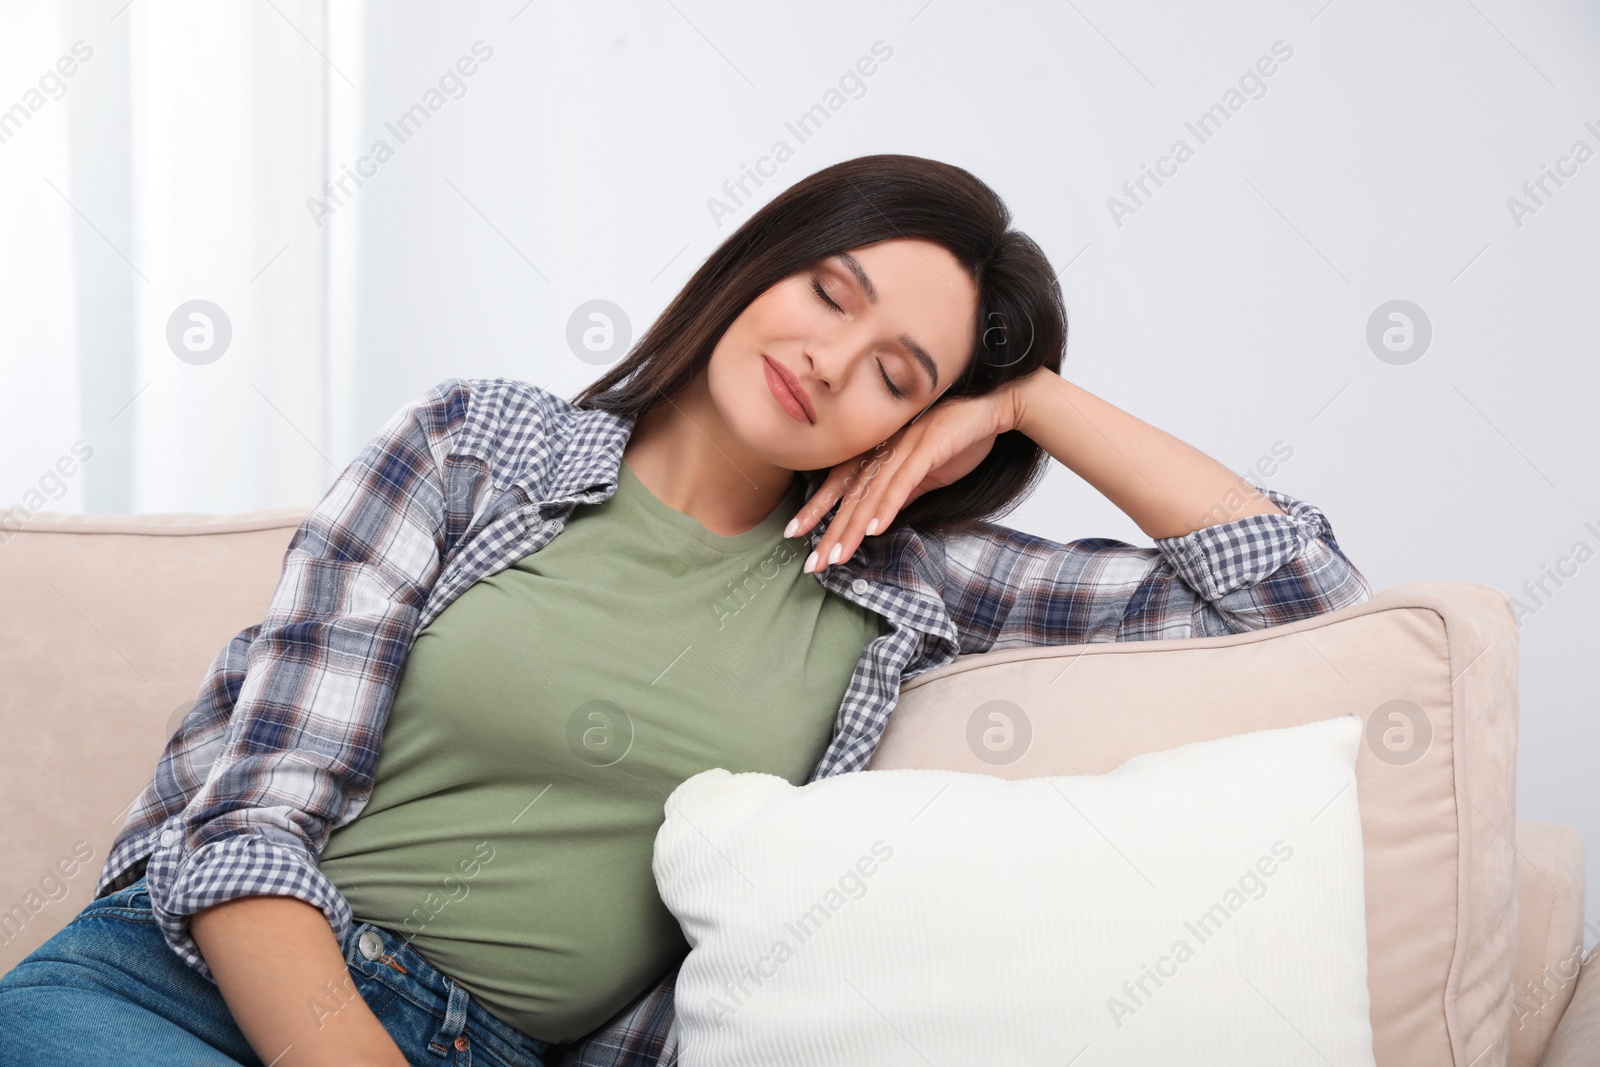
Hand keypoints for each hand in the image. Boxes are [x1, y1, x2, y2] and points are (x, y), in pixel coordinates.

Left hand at [789, 379, 1027, 572]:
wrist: (995, 406)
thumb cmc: (961, 436)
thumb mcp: (926, 471)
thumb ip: (904, 491)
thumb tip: (883, 517)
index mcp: (882, 451)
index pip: (841, 484)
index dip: (817, 508)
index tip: (796, 534)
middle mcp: (885, 448)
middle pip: (850, 494)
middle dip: (829, 531)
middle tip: (812, 562)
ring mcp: (904, 447)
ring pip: (871, 493)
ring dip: (852, 527)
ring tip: (837, 556)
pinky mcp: (926, 448)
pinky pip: (902, 482)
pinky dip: (888, 506)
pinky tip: (875, 529)